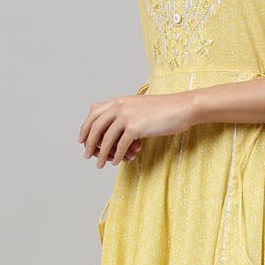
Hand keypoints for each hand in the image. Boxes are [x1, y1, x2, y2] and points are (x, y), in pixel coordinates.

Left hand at [78, 90, 192, 167]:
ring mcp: (127, 115)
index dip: (85, 127)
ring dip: (101, 153)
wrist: (182, 107)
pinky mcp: (136, 127)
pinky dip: (117, 156)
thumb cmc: (164, 109)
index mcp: (119, 100)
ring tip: (99, 164)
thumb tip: (116, 126)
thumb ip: (126, 112)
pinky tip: (116, 163)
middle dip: (89, 142)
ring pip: (106, 138)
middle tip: (86, 154)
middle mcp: (120, 105)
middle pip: (95, 125)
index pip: (94, 113)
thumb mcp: (140, 106)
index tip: (82, 139)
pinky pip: (120, 145)